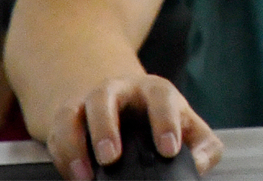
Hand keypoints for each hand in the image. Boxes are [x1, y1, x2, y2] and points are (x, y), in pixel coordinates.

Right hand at [46, 75, 221, 178]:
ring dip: (75, 143)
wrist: (127, 103)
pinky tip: (75, 175)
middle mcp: (119, 90)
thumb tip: (200, 163)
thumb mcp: (188, 126)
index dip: (165, 123)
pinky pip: (58, 133)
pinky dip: (63, 156)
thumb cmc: (161, 118)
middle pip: (106, 97)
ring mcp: (89, 102)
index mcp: (155, 91)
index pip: (162, 99)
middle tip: (111, 157)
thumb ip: (205, 145)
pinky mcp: (67, 117)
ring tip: (86, 175)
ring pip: (74, 112)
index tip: (169, 150)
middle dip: (105, 127)